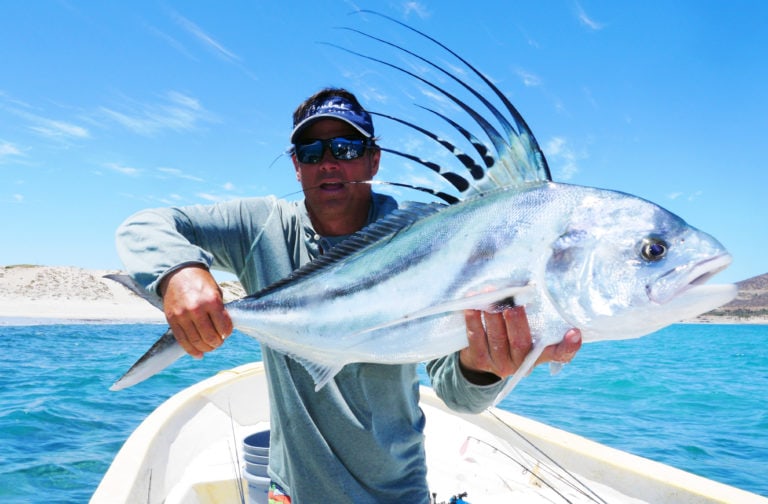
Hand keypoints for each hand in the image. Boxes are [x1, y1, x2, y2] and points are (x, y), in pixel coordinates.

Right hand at [159, 265, 233, 357]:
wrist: (178, 273)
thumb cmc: (200, 283)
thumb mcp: (216, 292)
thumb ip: (220, 310)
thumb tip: (224, 330)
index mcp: (211, 301)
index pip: (223, 326)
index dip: (227, 333)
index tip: (226, 333)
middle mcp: (196, 309)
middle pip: (209, 337)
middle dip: (217, 343)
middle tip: (219, 342)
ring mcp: (182, 315)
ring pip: (196, 341)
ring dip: (205, 348)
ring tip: (210, 347)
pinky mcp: (172, 319)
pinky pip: (182, 340)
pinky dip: (191, 350)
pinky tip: (198, 354)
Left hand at [459, 305, 580, 382]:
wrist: (483, 359)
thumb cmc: (510, 333)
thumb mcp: (527, 328)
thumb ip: (533, 313)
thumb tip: (527, 283)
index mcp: (539, 353)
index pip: (559, 354)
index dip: (568, 345)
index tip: (574, 332)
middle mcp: (522, 362)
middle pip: (521, 342)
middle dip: (516, 319)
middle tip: (512, 300)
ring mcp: (500, 363)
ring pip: (497, 339)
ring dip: (492, 314)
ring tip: (490, 294)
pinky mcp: (480, 360)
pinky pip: (476, 338)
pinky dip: (473, 319)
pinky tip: (472, 305)